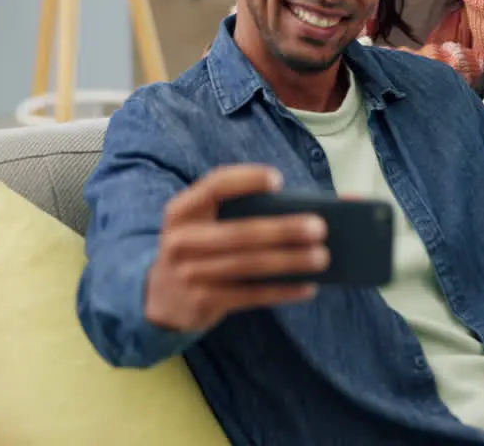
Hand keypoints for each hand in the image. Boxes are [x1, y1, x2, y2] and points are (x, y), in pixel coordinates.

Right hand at [145, 164, 329, 332]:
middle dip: (282, 229)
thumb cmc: (201, 248)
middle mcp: (181, 240)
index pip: (213, 186)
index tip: (277, 180)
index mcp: (183, 210)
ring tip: (322, 257)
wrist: (161, 297)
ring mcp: (189, 273)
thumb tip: (305, 206)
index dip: (245, 180)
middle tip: (319, 227)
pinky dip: (282, 290)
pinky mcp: (203, 302)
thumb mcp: (205, 224)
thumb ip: (242, 210)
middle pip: (239, 232)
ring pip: (248, 265)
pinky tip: (308, 286)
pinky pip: (250, 295)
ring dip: (289, 261)